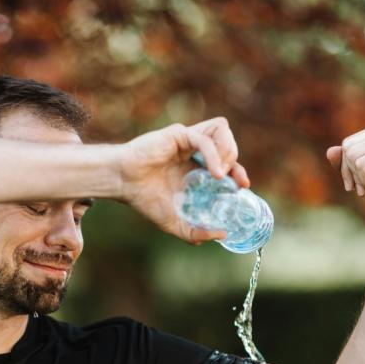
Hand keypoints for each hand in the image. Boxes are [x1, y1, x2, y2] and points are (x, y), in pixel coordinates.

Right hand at [119, 117, 250, 244]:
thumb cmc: (143, 199)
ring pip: (221, 129)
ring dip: (228, 151)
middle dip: (237, 162)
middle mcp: (193, 150)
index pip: (226, 160)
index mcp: (194, 167)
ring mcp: (186, 139)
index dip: (238, 171)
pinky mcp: (178, 134)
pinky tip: (213, 173)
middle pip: (228, 142)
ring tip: (221, 175)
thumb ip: (196, 232)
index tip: (242, 186)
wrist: (122, 184)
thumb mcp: (174, 223)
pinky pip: (204, 138)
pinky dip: (214, 154)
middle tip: (236, 182)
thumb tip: (223, 234)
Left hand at [326, 122, 364, 222]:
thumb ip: (345, 161)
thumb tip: (330, 151)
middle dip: (353, 173)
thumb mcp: (359, 174)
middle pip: (348, 149)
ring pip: (352, 157)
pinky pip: (361, 166)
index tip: (362, 181)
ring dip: (361, 178)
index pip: (347, 144)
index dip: (347, 167)